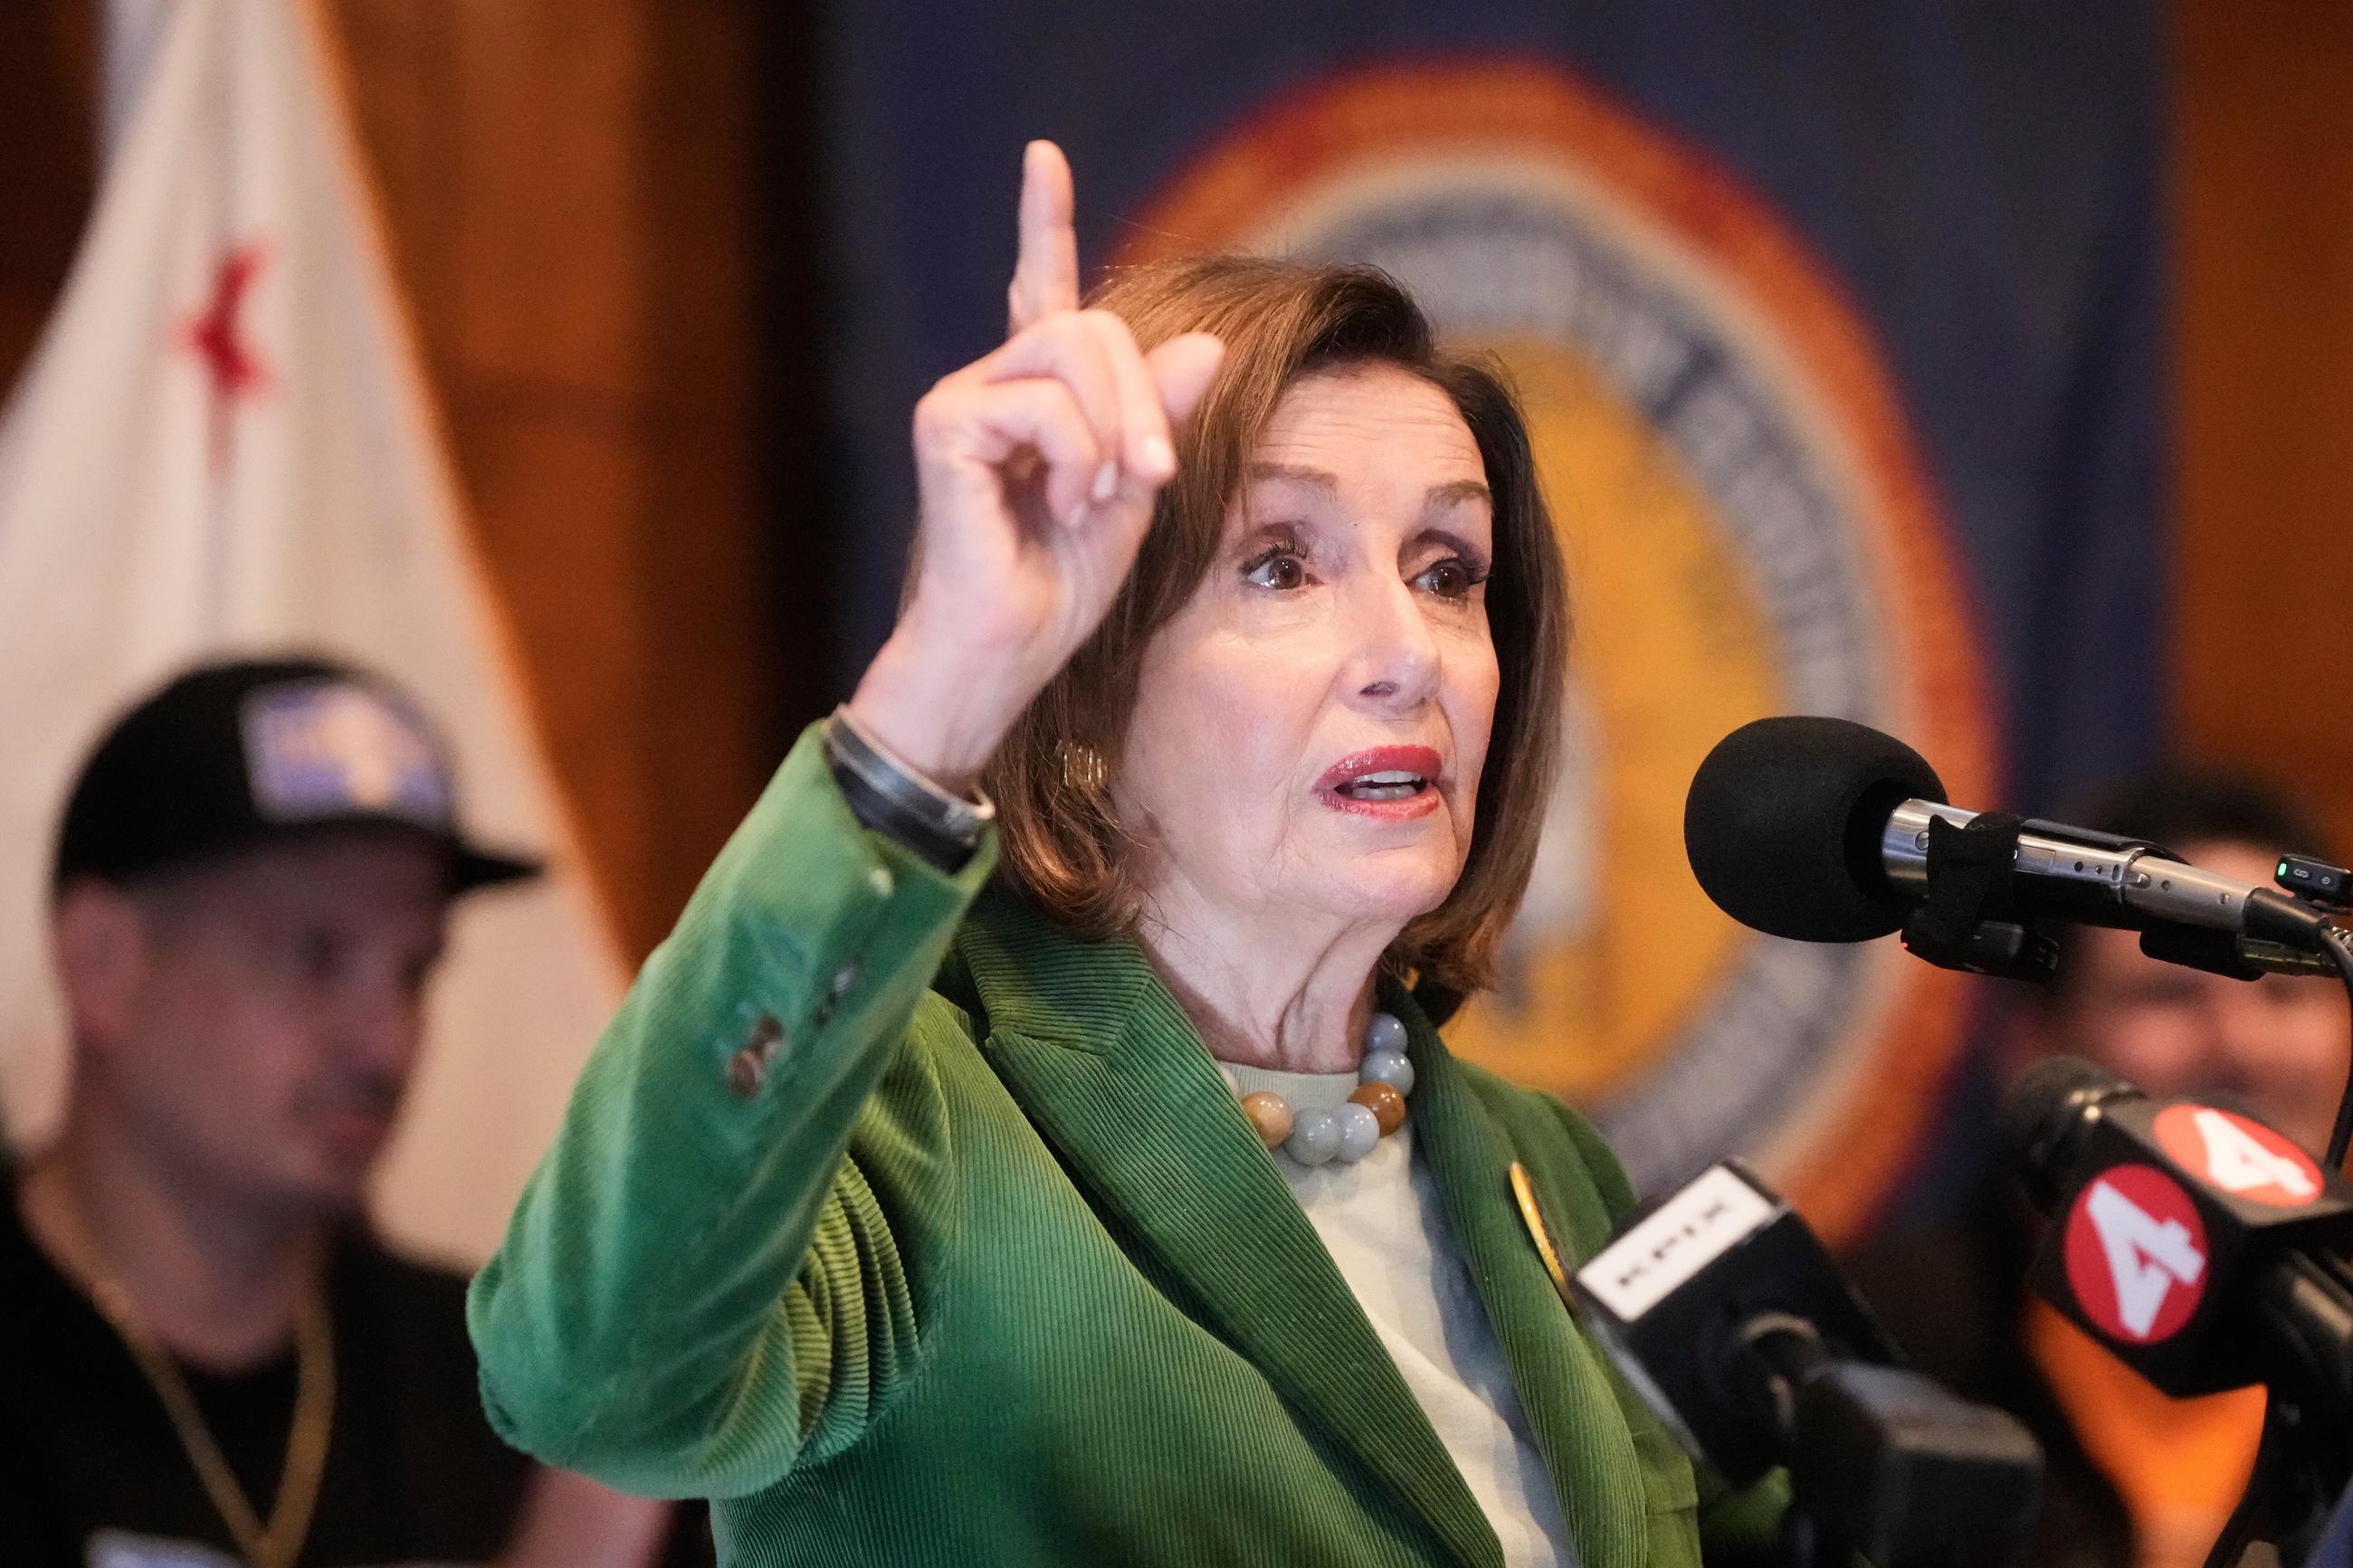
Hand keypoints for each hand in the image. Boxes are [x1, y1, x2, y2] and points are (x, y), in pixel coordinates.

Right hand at [848, 140, 1223, 791]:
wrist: (1004, 656)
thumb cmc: (1057, 594)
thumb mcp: (1134, 498)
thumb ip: (1161, 422)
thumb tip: (1205, 344)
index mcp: (1035, 401)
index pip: (1040, 292)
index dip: (1042, 224)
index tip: (1043, 157)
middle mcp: (992, 386)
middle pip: (1093, 326)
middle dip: (1145, 398)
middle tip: (1154, 475)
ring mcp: (962, 399)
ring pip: (1076, 351)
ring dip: (1117, 429)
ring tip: (1102, 497)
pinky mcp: (945, 423)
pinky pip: (1047, 404)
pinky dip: (1076, 456)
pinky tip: (1056, 504)